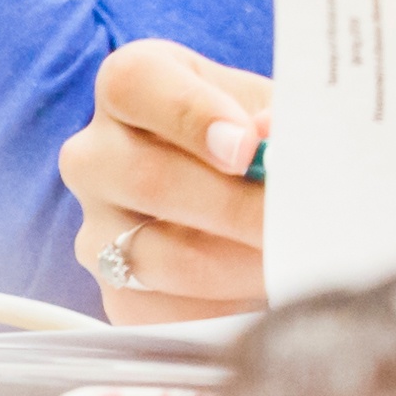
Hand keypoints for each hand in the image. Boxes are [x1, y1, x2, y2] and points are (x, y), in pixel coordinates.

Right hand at [60, 40, 271, 322]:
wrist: (250, 197)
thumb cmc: (262, 138)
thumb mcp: (276, 110)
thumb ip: (279, 117)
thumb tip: (273, 134)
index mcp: (131, 86)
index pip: (136, 85)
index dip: (192, 114)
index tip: (249, 148)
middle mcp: (95, 155)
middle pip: (146, 177)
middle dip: (235, 205)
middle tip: (300, 219)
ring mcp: (96, 228)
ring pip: (156, 254)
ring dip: (237, 263)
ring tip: (298, 261)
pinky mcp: (116, 292)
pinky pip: (160, 310)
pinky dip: (221, 308)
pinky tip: (266, 296)